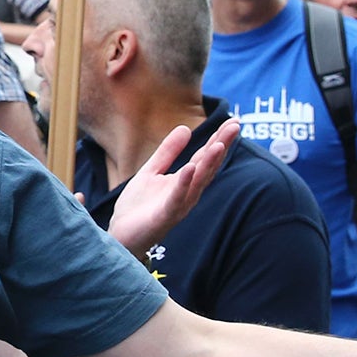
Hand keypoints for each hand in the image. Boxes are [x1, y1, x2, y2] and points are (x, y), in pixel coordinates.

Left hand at [106, 118, 239, 256]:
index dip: (219, 139)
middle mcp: (187, 193)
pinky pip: (177, 199)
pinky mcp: (164, 216)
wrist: (120, 236)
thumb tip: (185, 127)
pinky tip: (189, 169)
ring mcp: (178, 205)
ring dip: (209, 163)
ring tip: (219, 144)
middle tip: (236, 126)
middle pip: (208, 166)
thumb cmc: (138, 207)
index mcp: (184, 181)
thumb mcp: (151, 171)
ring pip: (198, 182)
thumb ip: (167, 152)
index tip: (234, 120)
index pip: (205, 157)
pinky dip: (184, 184)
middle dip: (221, 146)